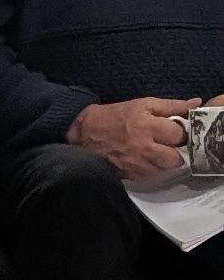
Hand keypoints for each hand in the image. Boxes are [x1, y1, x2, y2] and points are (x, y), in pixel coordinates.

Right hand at [68, 96, 200, 180]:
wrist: (83, 133)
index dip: (181, 133)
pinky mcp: (128, 175)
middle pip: (175, 158)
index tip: (177, 131)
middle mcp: (143, 147)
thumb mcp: (143, 104)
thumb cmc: (114, 116)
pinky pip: (149, 176)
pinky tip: (144, 160)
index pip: (179, 135)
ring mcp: (135, 164)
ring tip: (156, 152)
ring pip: (163, 169)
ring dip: (163, 161)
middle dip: (175, 151)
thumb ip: (172, 105)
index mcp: (148, 126)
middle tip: (169, 145)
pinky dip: (150, 169)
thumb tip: (196, 103)